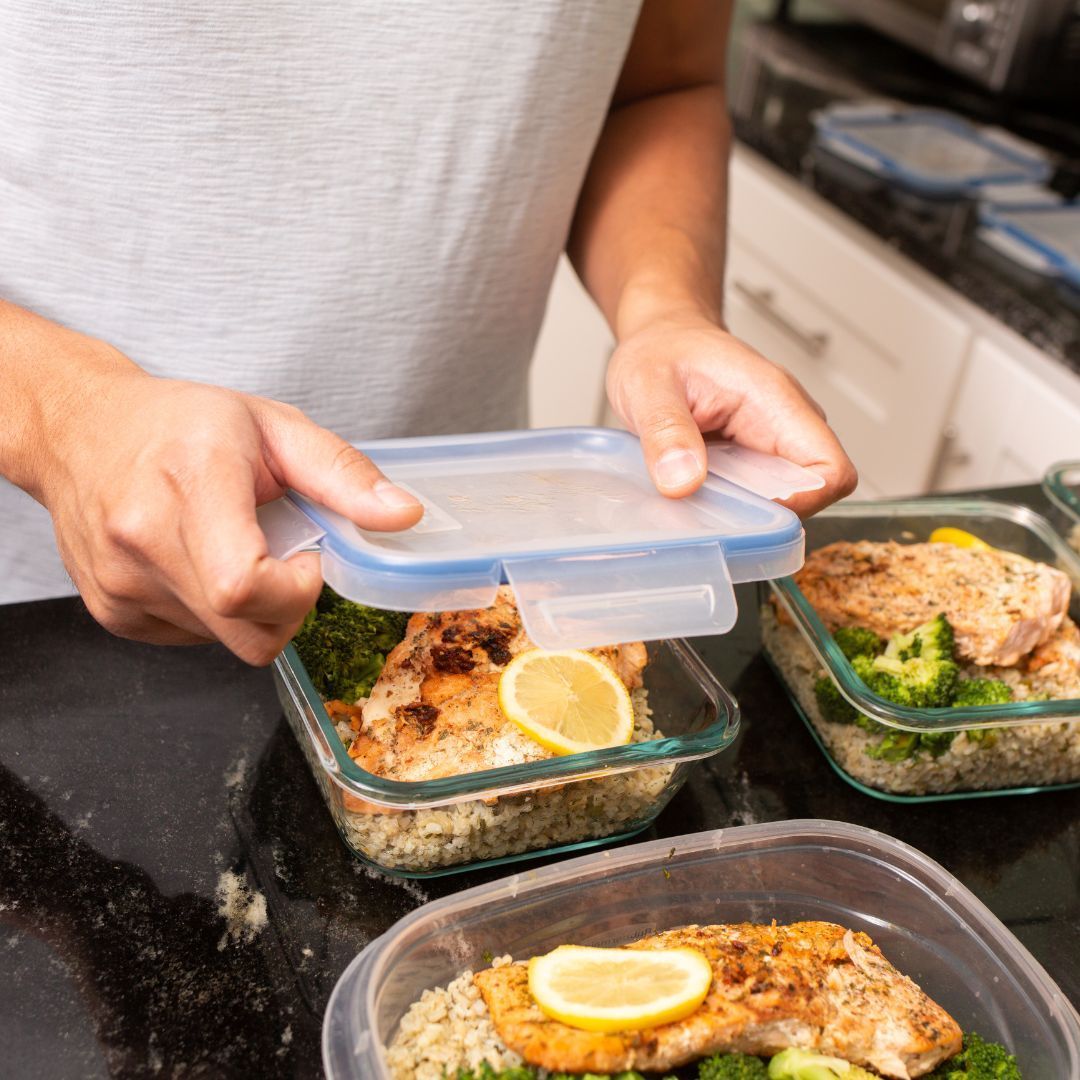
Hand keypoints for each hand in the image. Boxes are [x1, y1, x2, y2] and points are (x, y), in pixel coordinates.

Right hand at [29, 347, 421, 664]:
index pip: (244, 585)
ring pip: (226, 643)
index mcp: (188, 484)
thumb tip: (403, 516)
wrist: (79, 429)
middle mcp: (141, 542)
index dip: (296, 590)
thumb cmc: (179, 424)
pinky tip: (202, 563)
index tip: (306, 557)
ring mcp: (120, 586)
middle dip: (288, 608)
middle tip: (281, 554)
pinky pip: (196, 640)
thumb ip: (343, 474)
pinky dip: (217, 614)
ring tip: (232, 546)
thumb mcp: (273, 426)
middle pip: (246, 633)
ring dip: (252, 609)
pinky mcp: (112, 613)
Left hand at [606, 311, 856, 516]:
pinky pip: (755, 496)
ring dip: (742, 510)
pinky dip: (729, 504)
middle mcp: (784, 424)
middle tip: (708, 506)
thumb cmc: (664, 350)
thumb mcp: (648, 386)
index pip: (831, 470)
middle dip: (762, 513)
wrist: (661, 340)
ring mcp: (771, 443)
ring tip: (696, 493)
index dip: (803, 503)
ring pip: (781, 500)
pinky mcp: (752, 460)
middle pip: (808, 494)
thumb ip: (666, 432)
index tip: (753, 514)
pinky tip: (695, 492)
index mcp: (775, 401)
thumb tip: (683, 483)